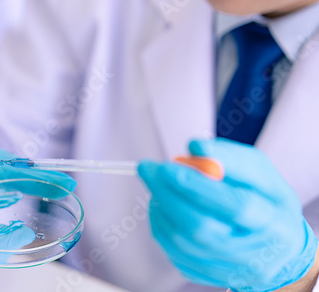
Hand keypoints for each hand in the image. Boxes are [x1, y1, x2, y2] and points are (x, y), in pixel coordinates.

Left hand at [138, 138, 317, 291]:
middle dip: (167, 194)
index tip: (167, 166)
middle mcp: (251, 255)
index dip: (198, 186)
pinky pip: (172, 251)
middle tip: (147, 168)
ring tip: (157, 182)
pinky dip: (160, 223)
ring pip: (180, 241)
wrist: (276, 251)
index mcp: (274, 224)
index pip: (235, 206)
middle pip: (200, 227)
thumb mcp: (262, 174)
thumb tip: (195, 148)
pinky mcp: (205, 276)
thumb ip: (231, 158)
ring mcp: (226, 270)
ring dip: (160, 206)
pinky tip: (161, 204)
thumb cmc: (266, 203)